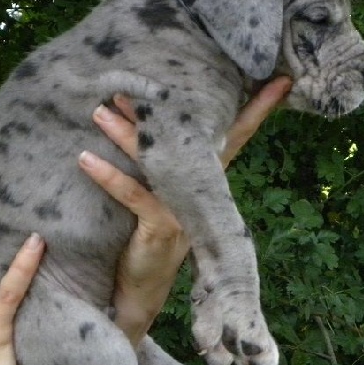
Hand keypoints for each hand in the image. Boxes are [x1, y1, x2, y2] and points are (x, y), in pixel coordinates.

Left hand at [79, 76, 291, 342]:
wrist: (141, 290)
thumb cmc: (149, 236)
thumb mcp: (162, 196)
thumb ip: (161, 166)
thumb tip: (141, 124)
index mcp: (205, 182)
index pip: (236, 137)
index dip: (258, 109)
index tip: (279, 80)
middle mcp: (201, 193)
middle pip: (196, 141)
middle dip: (174, 106)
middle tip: (145, 75)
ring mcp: (183, 210)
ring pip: (158, 162)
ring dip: (127, 134)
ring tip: (101, 109)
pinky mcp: (161, 227)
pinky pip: (133, 195)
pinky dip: (108, 176)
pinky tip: (84, 159)